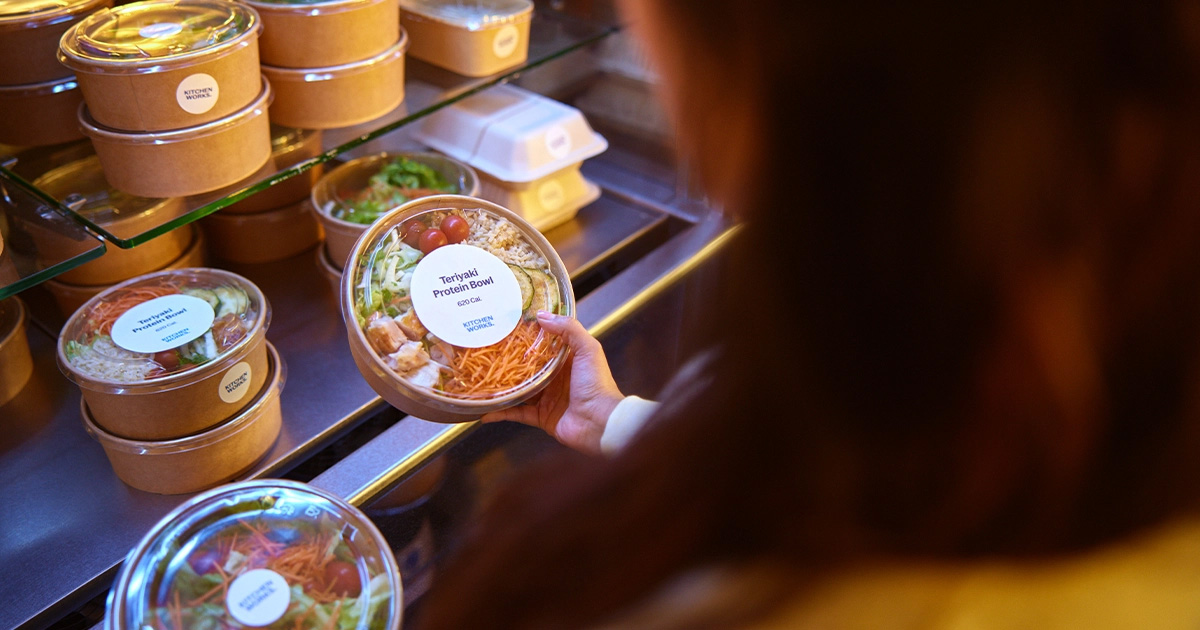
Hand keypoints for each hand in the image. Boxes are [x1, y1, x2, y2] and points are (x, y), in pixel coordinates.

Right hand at [481, 312, 623, 453]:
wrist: (601, 422)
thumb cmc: (598, 384)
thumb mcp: (587, 349)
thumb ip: (568, 329)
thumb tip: (542, 315)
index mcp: (567, 361)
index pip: (544, 345)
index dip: (528, 337)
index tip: (508, 327)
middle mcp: (556, 378)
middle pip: (528, 367)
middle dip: (510, 361)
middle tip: (488, 351)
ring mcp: (548, 398)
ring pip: (520, 390)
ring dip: (503, 386)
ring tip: (482, 379)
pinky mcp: (542, 417)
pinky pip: (517, 413)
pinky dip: (501, 413)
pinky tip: (485, 411)